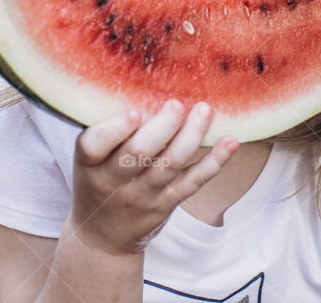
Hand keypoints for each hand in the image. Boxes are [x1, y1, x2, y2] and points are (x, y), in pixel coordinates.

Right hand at [67, 100, 238, 255]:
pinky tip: (230, 142)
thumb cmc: (97, 181)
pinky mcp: (167, 202)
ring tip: (205, 110)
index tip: (134, 112)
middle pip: (140, 152)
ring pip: (171, 163)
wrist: (102, 236)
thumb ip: (107, 131)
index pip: (94, 146)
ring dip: (191, 135)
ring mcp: (143, 194)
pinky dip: (215, 161)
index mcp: (90, 163)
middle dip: (163, 126)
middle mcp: (114, 181)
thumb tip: (142, 84)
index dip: (114, 130)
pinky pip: (194, 181)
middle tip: (176, 104)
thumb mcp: (89, 160)